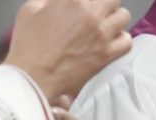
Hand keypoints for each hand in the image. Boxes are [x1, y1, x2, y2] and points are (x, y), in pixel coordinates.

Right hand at [5, 0, 131, 101]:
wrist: (34, 75)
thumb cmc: (28, 43)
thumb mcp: (31, 8)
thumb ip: (51, 0)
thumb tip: (62, 1)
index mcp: (72, 0)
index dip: (88, 1)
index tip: (86, 4)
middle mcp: (91, 15)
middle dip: (105, 3)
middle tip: (97, 10)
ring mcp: (102, 35)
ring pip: (124, 16)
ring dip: (115, 18)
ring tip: (106, 24)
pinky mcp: (107, 54)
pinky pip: (127, 41)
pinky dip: (121, 39)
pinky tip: (111, 41)